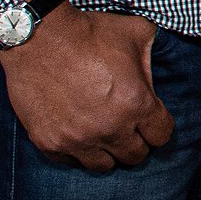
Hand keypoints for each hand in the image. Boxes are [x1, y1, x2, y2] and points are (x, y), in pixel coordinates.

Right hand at [0, 4, 172, 171]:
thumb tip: (156, 71)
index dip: (159, 126)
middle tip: (130, 127)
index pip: (162, 135)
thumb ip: (153, 56)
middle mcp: (109, 128)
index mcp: (136, 104)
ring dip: (109, 151)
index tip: (152, 118)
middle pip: (136, 156)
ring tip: (105, 134)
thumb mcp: (137, 33)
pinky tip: (80, 134)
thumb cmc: (89, 33)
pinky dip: (78, 152)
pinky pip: (71, 162)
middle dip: (137, 141)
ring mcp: (77, 140)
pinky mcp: (49, 143)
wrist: (38, 37)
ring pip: (104, 166)